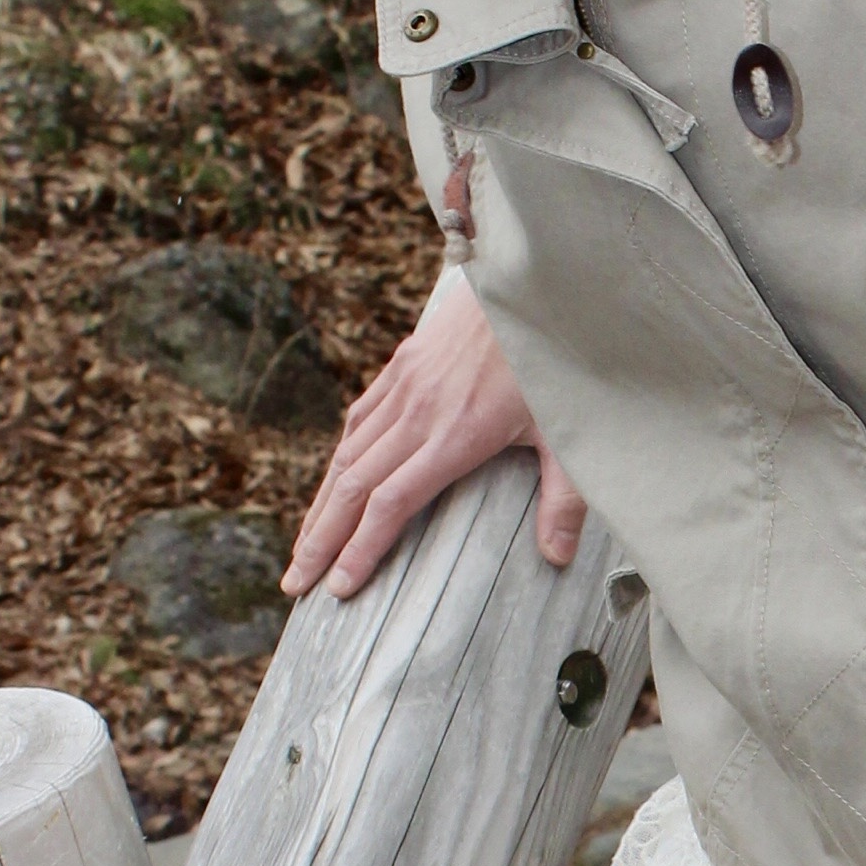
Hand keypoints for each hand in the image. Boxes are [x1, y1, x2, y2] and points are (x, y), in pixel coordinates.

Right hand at [284, 268, 586, 599]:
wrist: (530, 279)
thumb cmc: (555, 359)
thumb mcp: (570, 432)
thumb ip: (564, 499)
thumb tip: (557, 557)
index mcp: (455, 436)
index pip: (391, 504)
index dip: (361, 549)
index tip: (338, 587)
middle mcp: (418, 413)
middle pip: (354, 487)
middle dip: (320, 540)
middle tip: (295, 584)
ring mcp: (405, 386)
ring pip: (347, 454)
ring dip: (320, 505)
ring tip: (302, 547)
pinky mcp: (403, 365)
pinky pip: (359, 418)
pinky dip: (340, 456)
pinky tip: (332, 483)